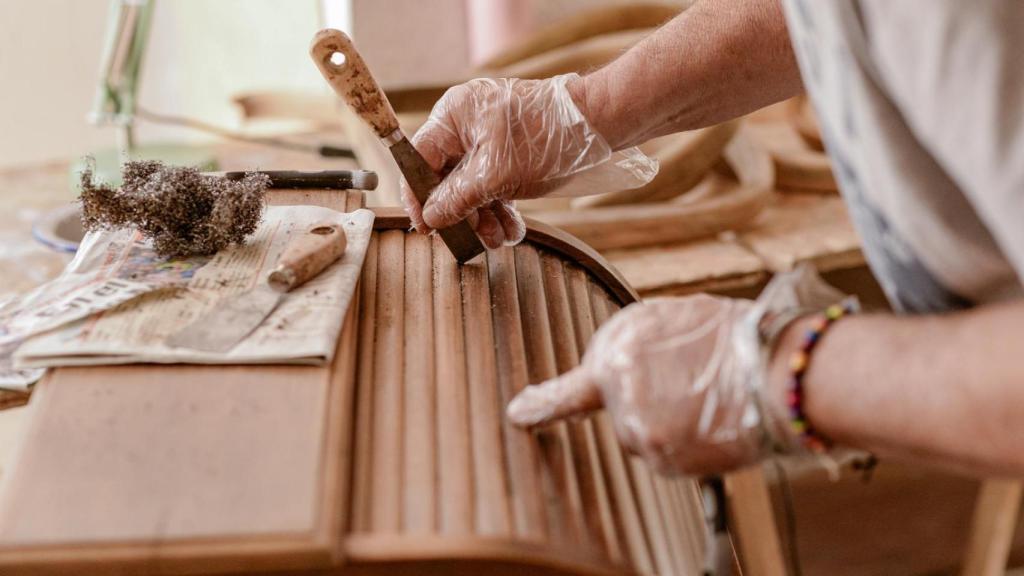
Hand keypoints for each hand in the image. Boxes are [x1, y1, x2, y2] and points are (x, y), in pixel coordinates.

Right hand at [402, 73, 655, 248]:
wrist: (597, 126)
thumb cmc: (544, 139)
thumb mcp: (494, 175)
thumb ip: (457, 198)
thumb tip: (430, 218)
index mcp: (454, 116)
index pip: (419, 159)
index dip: (418, 195)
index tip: (425, 226)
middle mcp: (467, 126)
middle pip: (446, 177)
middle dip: (461, 213)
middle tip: (467, 239)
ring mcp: (490, 141)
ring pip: (473, 187)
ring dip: (484, 218)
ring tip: (498, 240)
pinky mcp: (510, 155)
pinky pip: (495, 186)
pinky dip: (502, 209)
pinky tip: (512, 231)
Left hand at [506, 295, 786, 475]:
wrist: (776, 368)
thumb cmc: (737, 338)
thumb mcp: (677, 319)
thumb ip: (639, 345)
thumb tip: (619, 369)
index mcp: (618, 345)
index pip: (571, 386)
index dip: (542, 404)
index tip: (518, 414)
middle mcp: (616, 383)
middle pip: (618, 410)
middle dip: (644, 402)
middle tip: (689, 385)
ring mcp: (635, 424)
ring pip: (642, 435)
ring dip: (667, 424)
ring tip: (708, 399)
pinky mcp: (660, 453)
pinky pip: (665, 456)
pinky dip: (686, 446)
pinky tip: (712, 421)